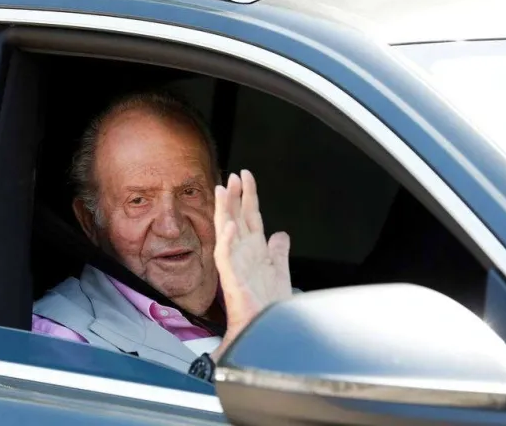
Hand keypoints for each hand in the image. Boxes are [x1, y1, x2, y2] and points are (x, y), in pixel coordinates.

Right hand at [210, 170, 292, 361]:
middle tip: (233, 175)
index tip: (245, 176)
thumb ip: (279, 251)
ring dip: (225, 210)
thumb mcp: (280, 270)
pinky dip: (227, 241)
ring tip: (224, 190)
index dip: (248, 196)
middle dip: (234, 196)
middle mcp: (243, 254)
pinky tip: (230, 226)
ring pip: (226, 231)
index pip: (249, 216)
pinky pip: (226, 257)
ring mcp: (236, 265)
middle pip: (236, 217)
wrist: (266, 330)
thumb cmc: (269, 306)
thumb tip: (281, 234)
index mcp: (254, 250)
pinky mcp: (232, 280)